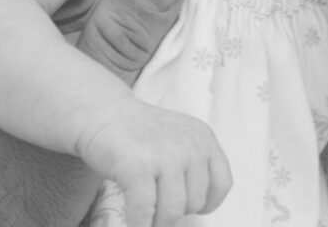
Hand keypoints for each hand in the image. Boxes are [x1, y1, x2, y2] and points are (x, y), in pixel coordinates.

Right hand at [75, 97, 231, 226]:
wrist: (105, 112)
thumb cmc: (142, 134)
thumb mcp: (179, 139)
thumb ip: (193, 164)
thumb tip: (197, 211)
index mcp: (203, 138)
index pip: (222, 184)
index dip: (207, 203)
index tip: (188, 206)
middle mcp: (189, 145)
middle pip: (195, 202)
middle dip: (175, 211)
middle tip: (157, 204)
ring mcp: (164, 155)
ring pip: (173, 212)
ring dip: (157, 223)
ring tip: (146, 216)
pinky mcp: (138, 166)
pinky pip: (145, 212)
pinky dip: (139, 225)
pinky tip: (134, 224)